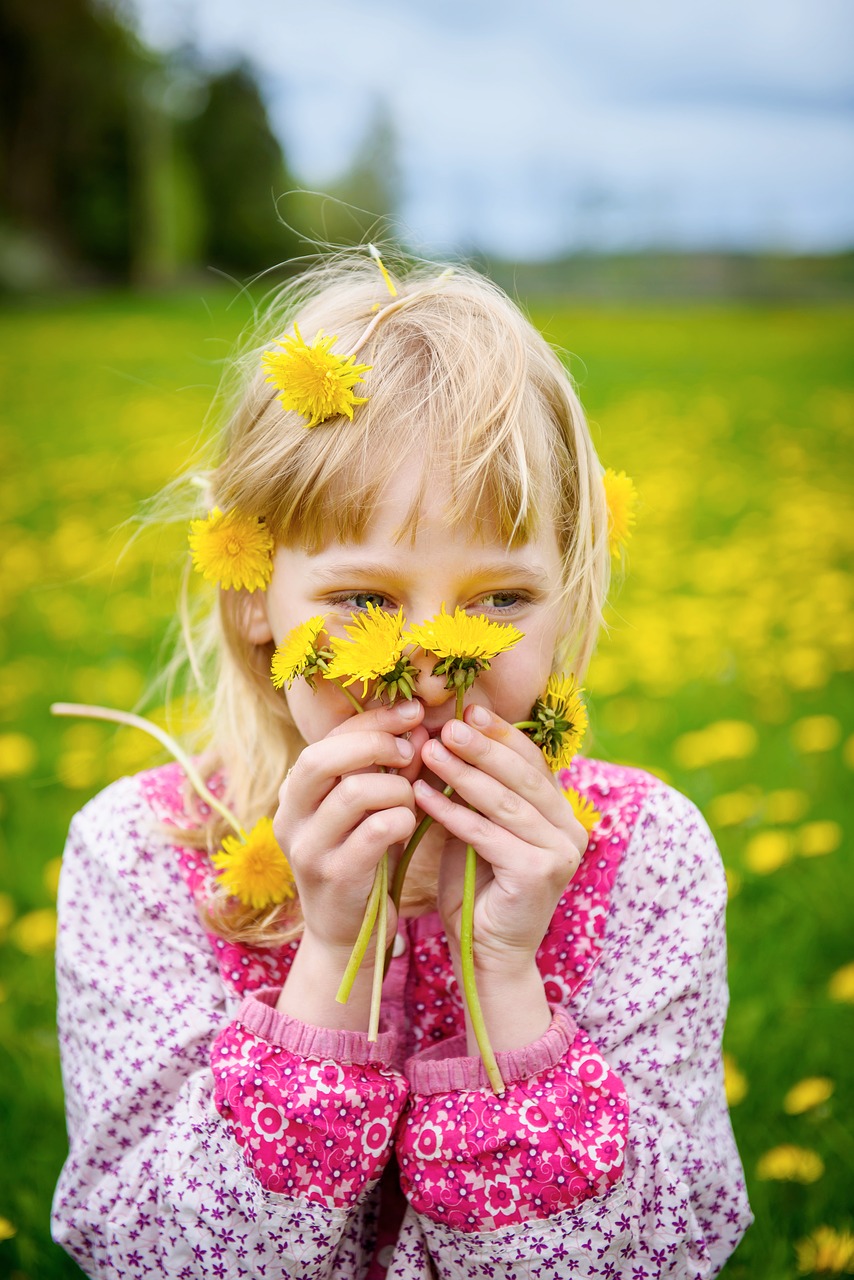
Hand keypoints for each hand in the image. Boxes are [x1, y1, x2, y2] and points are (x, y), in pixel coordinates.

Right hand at [274, 700, 427, 1027]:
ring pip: (353, 791)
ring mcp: (308, 849)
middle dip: (377, 744)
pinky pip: (374, 831)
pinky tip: (408, 826)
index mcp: (295, 793)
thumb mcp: (368, 809)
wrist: (348, 935)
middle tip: (412, 752)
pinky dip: (401, 819)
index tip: (413, 711)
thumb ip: (387, 769)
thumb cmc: (364, 860)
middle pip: (324, 758)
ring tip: (412, 800)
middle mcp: (290, 817)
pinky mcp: (334, 877)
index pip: (327, 738)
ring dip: (396, 788)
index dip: (373, 720)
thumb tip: (418, 725)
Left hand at [413, 704, 586, 1046]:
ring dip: (462, 773)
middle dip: (482, 746)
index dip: (501, 734)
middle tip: (446, 724)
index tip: (468, 710)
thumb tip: (444, 739)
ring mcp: (560, 853)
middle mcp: (570, 830)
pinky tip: (423, 795)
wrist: (488, 958)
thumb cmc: (477, 891)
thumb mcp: (477, 831)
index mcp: (562, 814)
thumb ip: (473, 793)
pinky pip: (488, 834)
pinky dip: (452, 813)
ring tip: (429, 750)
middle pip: (522, 775)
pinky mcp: (539, 874)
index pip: (533, 762)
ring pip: (504, 801)